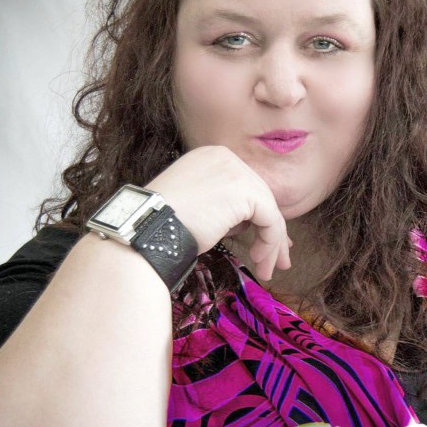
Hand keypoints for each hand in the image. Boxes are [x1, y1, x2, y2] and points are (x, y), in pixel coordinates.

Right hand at [146, 147, 291, 280]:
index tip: (266, 242)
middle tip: (278, 260)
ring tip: (268, 269)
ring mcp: (236, 171)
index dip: (259, 216)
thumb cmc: (164, 225)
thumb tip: (250, 225)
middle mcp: (225, 158)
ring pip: (268, 210)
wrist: (148, 229)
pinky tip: (258, 260)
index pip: (245, 188)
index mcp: (211, 158)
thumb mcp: (197, 206)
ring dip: (271, 244)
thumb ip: (224, 207)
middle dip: (272, 233)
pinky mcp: (246, 191)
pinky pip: (270, 219)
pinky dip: (269, 243)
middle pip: (260, 198)